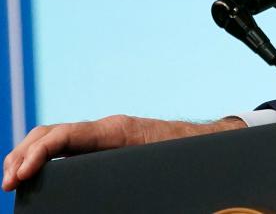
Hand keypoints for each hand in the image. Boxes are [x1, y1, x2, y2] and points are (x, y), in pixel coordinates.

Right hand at [2, 114, 243, 190]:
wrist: (208, 144)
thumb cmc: (185, 155)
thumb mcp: (154, 166)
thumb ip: (128, 177)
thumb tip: (94, 195)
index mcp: (115, 131)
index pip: (64, 135)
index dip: (36, 154)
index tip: (18, 175)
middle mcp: (105, 128)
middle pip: (51, 132)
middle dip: (23, 155)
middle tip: (6, 184)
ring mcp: (103, 134)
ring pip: (55, 137)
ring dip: (28, 155)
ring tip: (11, 179)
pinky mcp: (104, 143)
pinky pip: (67, 145)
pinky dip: (44, 156)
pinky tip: (33, 174)